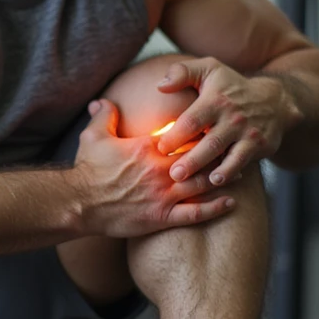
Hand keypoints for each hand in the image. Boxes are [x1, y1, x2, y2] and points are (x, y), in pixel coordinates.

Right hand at [73, 99, 237, 237]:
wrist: (79, 203)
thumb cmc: (87, 170)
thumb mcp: (93, 137)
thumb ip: (104, 116)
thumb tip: (101, 101)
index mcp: (149, 147)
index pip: (184, 134)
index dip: (202, 129)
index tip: (213, 125)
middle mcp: (161, 169)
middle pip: (200, 157)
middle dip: (218, 151)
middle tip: (233, 147)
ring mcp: (164, 194)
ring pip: (203, 182)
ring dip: (222, 176)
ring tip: (239, 172)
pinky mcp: (163, 217)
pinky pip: (195, 213)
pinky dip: (215, 208)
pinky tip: (230, 203)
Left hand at [152, 58, 302, 184]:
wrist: (273, 100)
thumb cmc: (229, 86)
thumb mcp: (208, 69)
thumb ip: (182, 72)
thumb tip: (160, 86)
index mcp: (215, 100)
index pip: (192, 120)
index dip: (175, 136)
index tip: (160, 148)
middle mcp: (233, 117)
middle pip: (209, 142)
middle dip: (191, 160)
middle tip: (173, 174)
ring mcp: (247, 133)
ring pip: (226, 155)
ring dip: (209, 171)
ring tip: (192, 183)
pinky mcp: (258, 145)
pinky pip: (241, 162)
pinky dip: (229, 173)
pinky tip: (216, 181)